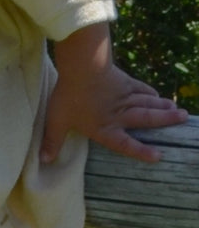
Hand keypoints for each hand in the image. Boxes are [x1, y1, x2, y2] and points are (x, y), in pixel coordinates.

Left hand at [42, 57, 186, 165]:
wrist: (83, 67)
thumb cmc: (69, 95)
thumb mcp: (56, 120)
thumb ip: (52, 141)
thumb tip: (43, 161)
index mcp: (105, 128)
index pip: (125, 144)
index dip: (141, 151)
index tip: (158, 156)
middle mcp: (119, 115)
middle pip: (146, 120)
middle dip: (165, 122)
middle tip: (183, 121)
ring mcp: (124, 97)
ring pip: (148, 104)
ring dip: (163, 108)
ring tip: (179, 112)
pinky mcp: (124, 81)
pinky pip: (140, 89)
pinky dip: (150, 92)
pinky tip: (157, 94)